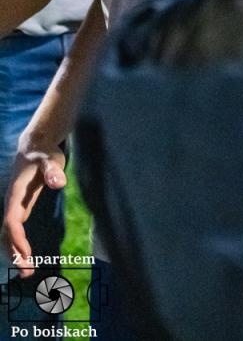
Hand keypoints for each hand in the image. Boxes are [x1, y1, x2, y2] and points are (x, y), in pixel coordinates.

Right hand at [5, 144, 65, 277]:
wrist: (35, 146)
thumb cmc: (43, 153)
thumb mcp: (50, 159)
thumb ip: (53, 170)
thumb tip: (58, 183)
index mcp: (15, 194)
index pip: (12, 220)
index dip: (17, 238)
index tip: (26, 253)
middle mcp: (12, 203)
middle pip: (7, 233)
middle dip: (14, 253)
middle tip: (26, 272)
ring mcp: (15, 206)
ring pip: (9, 234)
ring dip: (15, 253)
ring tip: (26, 272)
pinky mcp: (22, 207)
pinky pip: (15, 231)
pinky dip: (18, 245)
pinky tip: (26, 257)